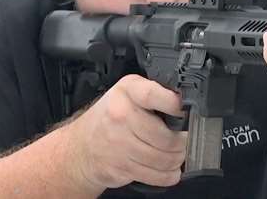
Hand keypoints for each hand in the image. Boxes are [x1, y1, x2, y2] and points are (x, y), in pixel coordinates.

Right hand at [64, 74, 186, 191]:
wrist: (81, 147)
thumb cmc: (110, 117)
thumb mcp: (129, 93)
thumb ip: (155, 92)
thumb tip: (186, 101)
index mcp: (127, 92)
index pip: (152, 95)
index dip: (173, 104)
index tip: (184, 111)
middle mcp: (120, 116)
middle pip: (165, 136)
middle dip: (182, 141)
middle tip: (185, 140)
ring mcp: (118, 144)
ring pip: (163, 158)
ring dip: (177, 159)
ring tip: (178, 154)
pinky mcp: (120, 167)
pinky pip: (155, 175)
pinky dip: (169, 175)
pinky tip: (170, 169)